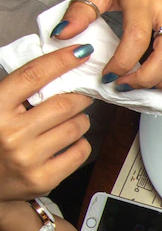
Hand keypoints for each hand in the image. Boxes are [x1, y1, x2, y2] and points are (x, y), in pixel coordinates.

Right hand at [0, 45, 94, 200]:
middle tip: (82, 95)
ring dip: (81, 119)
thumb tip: (56, 68)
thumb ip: (18, 92)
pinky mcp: (44, 178)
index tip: (81, 52)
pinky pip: (80, 151)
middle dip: (79, 97)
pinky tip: (71, 140)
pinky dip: (81, 142)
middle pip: (63, 104)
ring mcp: (28, 157)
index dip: (60, 61)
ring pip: (75, 127)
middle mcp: (10, 132)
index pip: (33, 76)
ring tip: (73, 119)